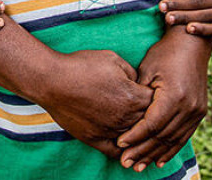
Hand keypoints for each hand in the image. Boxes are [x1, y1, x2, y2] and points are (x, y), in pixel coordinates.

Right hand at [32, 50, 152, 158]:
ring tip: (142, 132)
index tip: (156, 95)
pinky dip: (123, 151)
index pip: (158, 104)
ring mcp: (110, 131)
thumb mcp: (113, 59)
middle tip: (152, 114)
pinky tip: (126, 148)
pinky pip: (115, 152)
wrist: (53, 80)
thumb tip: (138, 82)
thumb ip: (132, 72)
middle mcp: (125, 118)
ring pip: (135, 140)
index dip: (159, 98)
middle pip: (149, 123)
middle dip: (152, 118)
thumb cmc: (82, 66)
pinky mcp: (94, 139)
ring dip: (140, 136)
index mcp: (133, 97)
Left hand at [117, 33, 210, 171]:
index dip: (134, 136)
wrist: (191, 44)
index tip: (119, 144)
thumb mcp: (146, 70)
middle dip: (142, 151)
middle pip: (162, 136)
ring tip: (139, 166)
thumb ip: (137, 96)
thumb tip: (123, 118)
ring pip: (173, 140)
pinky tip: (159, 160)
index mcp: (174, 96)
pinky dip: (171, 149)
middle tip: (125, 163)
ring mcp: (197, 111)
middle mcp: (189, 107)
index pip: (151, 124)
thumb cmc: (164, 54)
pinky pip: (184, 136)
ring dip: (155, 154)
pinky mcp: (200, 112)